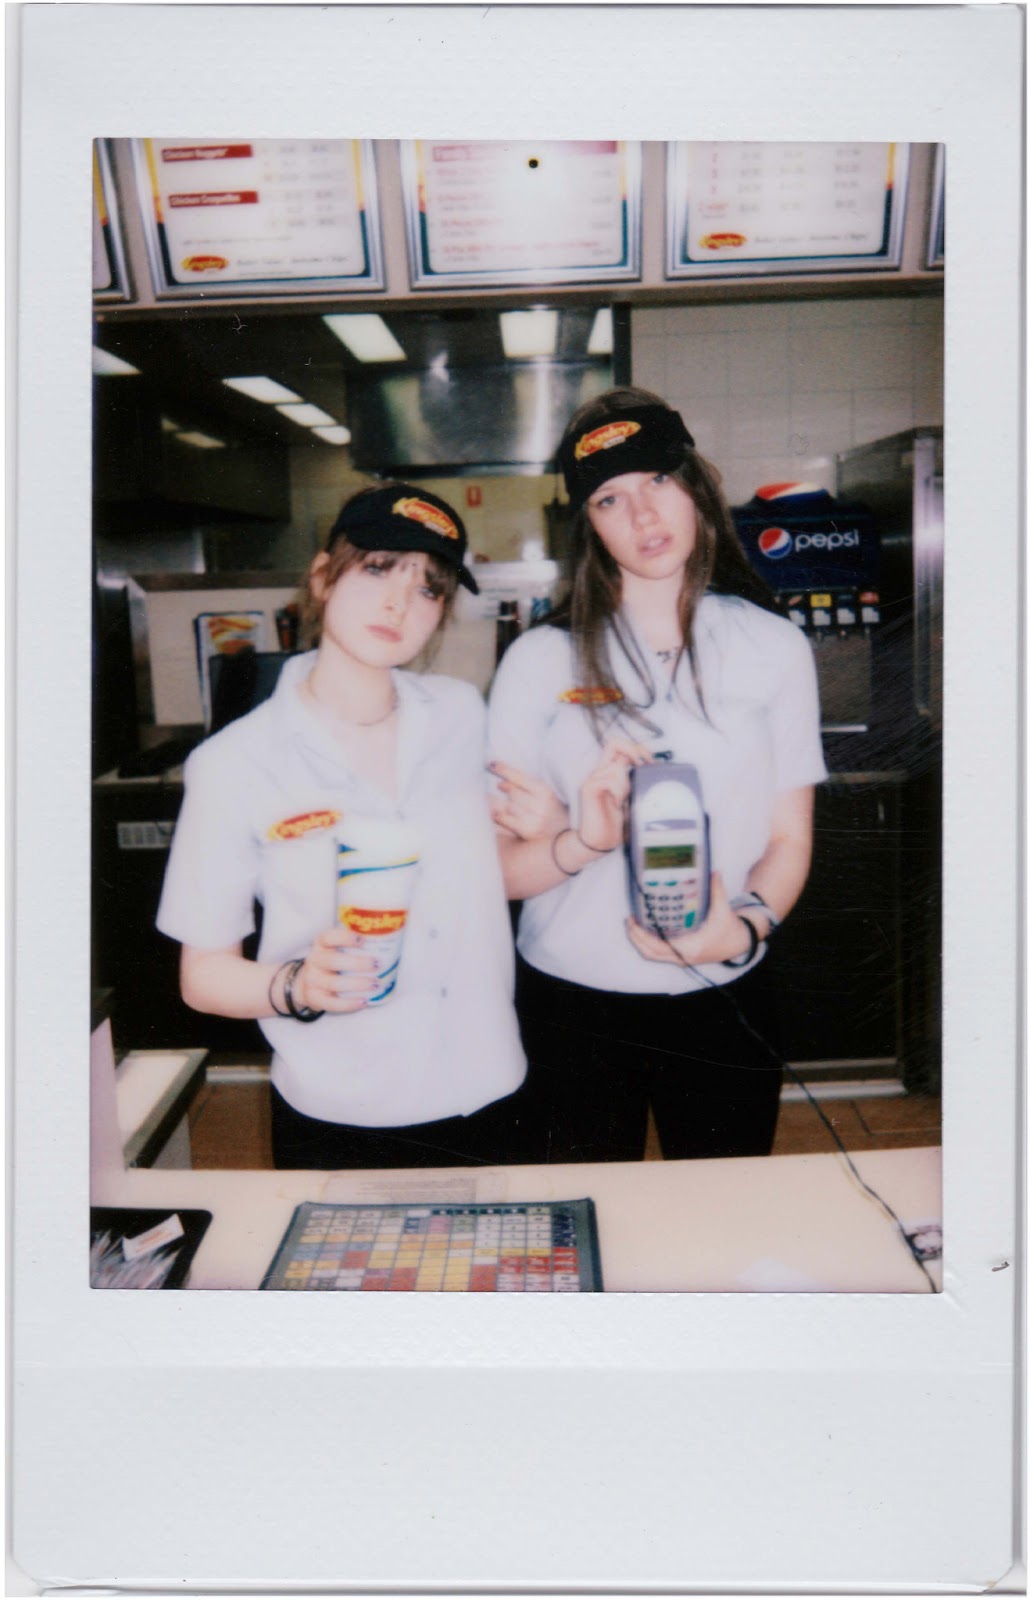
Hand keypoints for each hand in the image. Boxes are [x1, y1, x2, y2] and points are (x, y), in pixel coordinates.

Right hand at [292, 925, 381, 1013]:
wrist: (306, 984)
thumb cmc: (330, 964)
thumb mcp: (335, 950)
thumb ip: (353, 946)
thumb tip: (386, 943)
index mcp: (321, 945)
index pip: (327, 937)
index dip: (344, 938)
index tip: (363, 940)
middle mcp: (314, 960)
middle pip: (332, 960)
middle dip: (357, 963)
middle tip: (377, 965)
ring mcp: (312, 980)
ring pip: (334, 983)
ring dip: (358, 984)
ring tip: (375, 984)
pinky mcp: (314, 998)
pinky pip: (331, 1003)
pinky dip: (349, 1003)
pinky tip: (364, 1001)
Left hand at [489, 762, 568, 841]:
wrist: (565, 835)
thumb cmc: (550, 810)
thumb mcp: (543, 793)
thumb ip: (525, 785)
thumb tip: (500, 784)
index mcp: (546, 792)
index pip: (520, 778)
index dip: (505, 770)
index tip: (492, 764)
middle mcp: (541, 805)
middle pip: (513, 793)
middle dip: (507, 789)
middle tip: (502, 787)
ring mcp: (535, 820)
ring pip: (509, 806)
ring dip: (507, 806)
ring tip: (516, 807)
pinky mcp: (528, 832)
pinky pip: (505, 820)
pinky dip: (498, 816)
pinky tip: (496, 814)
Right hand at [578, 736, 652, 853]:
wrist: (600, 841)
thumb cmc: (616, 823)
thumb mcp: (632, 799)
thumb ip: (636, 783)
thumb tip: (653, 771)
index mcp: (609, 772)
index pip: (619, 745)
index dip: (637, 748)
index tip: (650, 762)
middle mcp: (599, 771)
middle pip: (614, 743)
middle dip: (634, 751)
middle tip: (644, 766)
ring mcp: (593, 779)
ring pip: (617, 767)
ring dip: (626, 782)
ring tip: (623, 799)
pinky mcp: (589, 789)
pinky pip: (609, 780)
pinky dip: (618, 791)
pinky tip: (617, 804)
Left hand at [625, 872, 755, 966]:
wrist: (741, 942)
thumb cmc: (731, 927)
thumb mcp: (723, 908)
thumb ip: (717, 890)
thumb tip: (713, 871)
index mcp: (690, 947)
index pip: (658, 945)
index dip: (642, 935)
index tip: (634, 921)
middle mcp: (683, 956)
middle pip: (650, 953)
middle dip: (636, 938)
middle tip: (629, 920)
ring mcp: (682, 959)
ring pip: (653, 956)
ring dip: (640, 942)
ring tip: (633, 925)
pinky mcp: (683, 957)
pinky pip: (660, 954)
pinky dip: (649, 944)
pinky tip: (646, 930)